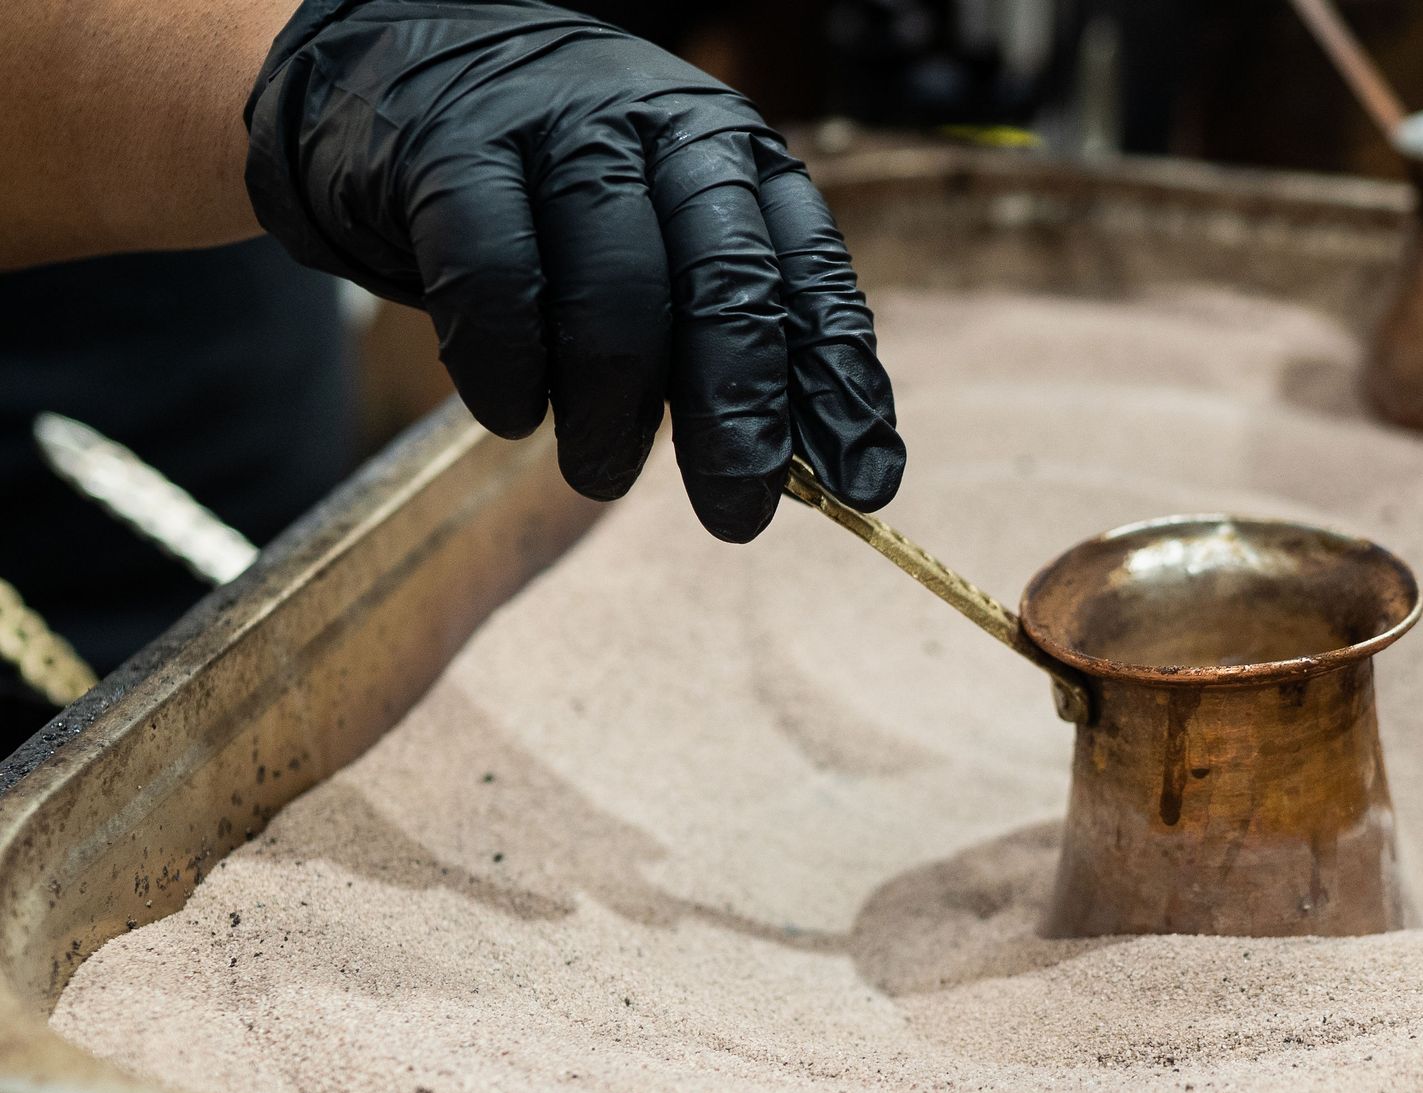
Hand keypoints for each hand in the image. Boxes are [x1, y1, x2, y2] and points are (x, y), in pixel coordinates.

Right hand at [244, 0, 902, 539]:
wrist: (393, 81)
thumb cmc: (554, 201)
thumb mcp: (663, 243)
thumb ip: (737, 335)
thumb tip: (835, 472)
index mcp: (733, 153)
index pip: (808, 272)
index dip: (840, 383)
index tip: (862, 482)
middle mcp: (660, 125)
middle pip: (724, 283)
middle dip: (738, 416)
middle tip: (738, 513)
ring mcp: (556, 129)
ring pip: (615, 296)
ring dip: (612, 415)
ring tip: (601, 472)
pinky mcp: (452, 152)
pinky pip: (495, 285)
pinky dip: (508, 373)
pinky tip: (514, 415)